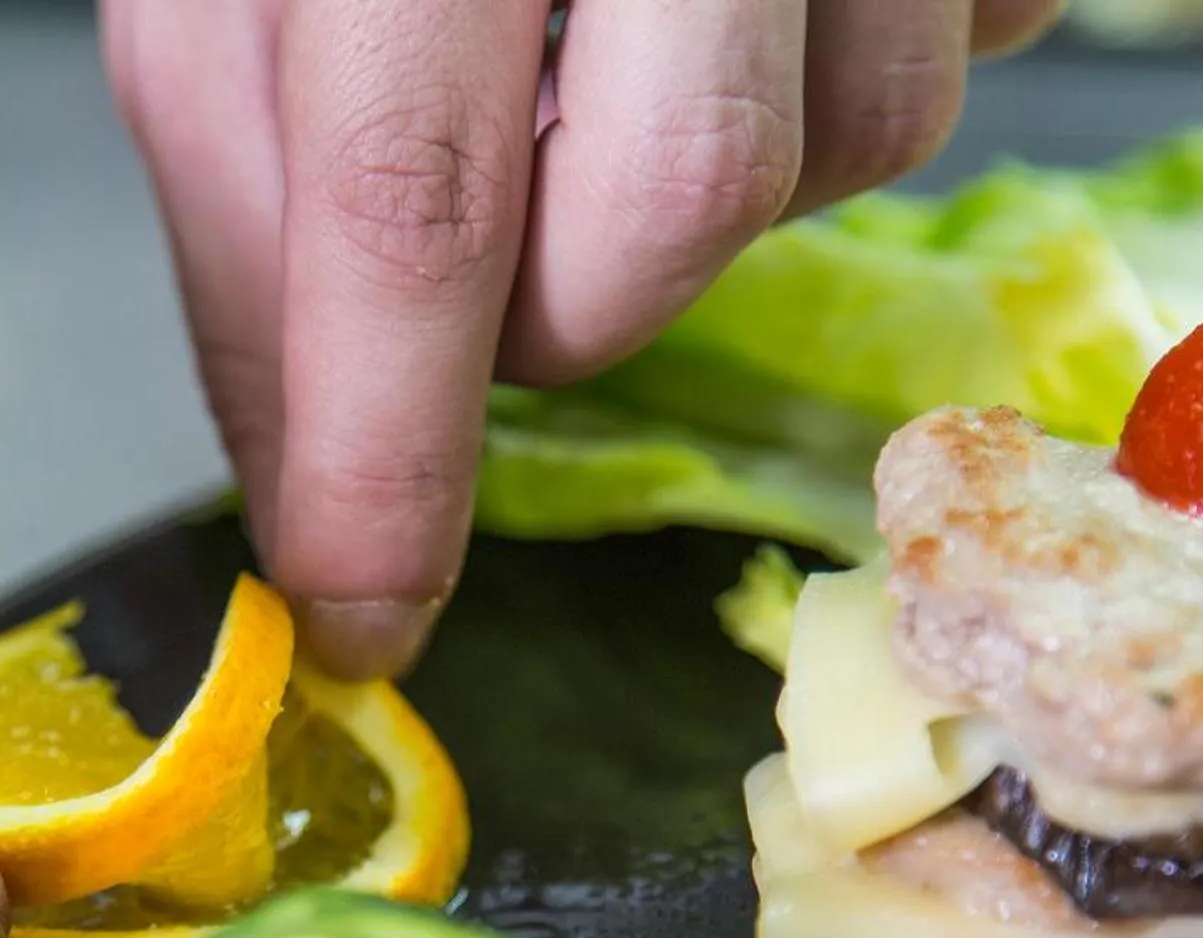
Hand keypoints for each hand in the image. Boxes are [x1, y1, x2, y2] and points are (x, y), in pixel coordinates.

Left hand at [103, 0, 1060, 677]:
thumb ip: (243, 185)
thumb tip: (305, 481)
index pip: (407, 193)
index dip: (386, 453)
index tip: (363, 613)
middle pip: (668, 215)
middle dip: (556, 295)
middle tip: (497, 188)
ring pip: (842, 151)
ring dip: (703, 168)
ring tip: (621, 21)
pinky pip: (959, 48)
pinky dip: (840, 61)